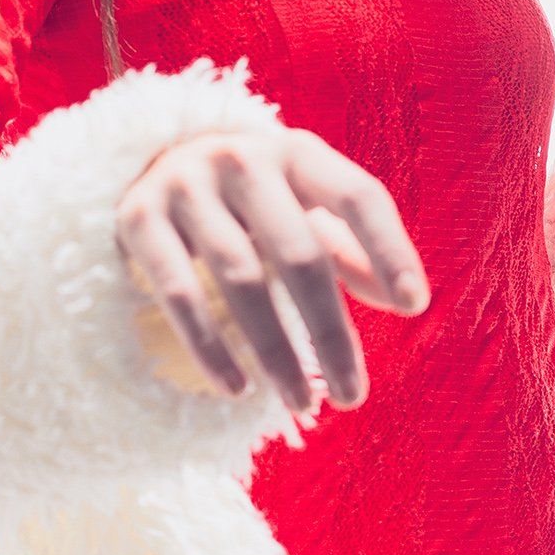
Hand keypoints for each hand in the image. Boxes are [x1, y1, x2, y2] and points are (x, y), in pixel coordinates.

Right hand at [113, 126, 430, 413]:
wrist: (150, 161)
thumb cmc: (251, 198)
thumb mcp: (303, 207)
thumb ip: (351, 249)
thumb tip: (404, 302)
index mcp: (298, 152)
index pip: (358, 196)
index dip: (389, 250)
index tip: (415, 307)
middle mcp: (244, 159)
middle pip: (299, 253)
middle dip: (331, 332)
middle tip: (354, 396)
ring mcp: (187, 185)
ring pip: (242, 278)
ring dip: (276, 350)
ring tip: (301, 402)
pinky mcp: (139, 217)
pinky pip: (179, 292)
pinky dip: (209, 346)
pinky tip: (236, 388)